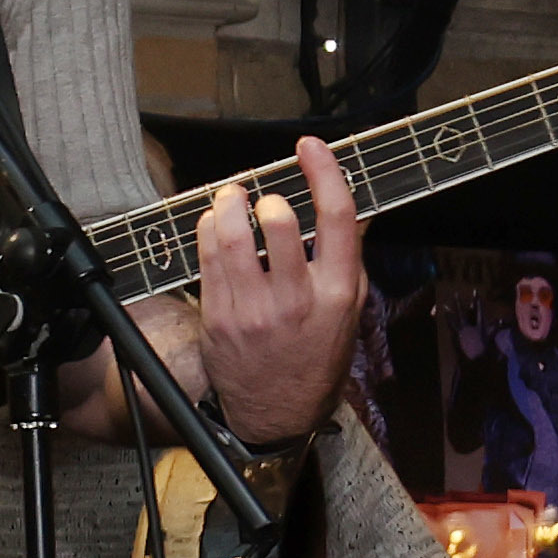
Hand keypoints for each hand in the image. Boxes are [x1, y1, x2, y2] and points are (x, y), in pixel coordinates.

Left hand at [192, 137, 368, 442]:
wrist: (277, 411)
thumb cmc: (316, 354)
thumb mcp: (350, 309)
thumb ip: (348, 257)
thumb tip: (351, 208)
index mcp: (338, 290)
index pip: (337, 216)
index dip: (323, 171)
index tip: (309, 146)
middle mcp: (297, 298)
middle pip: (279, 221)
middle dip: (266, 197)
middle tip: (260, 196)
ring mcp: (254, 309)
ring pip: (233, 236)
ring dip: (228, 205)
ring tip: (230, 198)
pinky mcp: (218, 317)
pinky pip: (206, 259)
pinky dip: (207, 230)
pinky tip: (212, 224)